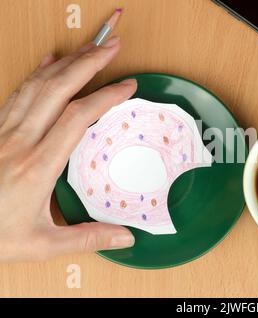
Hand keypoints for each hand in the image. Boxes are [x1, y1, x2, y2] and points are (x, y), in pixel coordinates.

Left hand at [0, 36, 136, 262]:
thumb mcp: (40, 245)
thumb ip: (86, 238)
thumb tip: (126, 238)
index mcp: (37, 166)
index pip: (78, 118)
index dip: (105, 96)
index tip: (128, 86)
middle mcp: (19, 141)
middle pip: (58, 88)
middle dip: (89, 62)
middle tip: (112, 47)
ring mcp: (3, 132)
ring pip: (37, 85)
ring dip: (66, 62)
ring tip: (89, 49)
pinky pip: (17, 92)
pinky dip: (36, 72)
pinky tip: (49, 61)